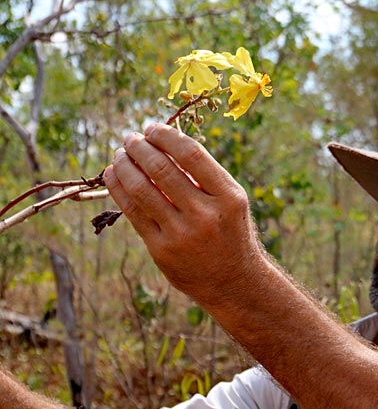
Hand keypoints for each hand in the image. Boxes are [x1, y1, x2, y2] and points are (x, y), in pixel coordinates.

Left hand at [104, 123, 263, 305]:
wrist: (233, 281)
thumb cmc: (230, 232)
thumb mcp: (231, 202)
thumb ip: (204, 175)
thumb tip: (163, 142)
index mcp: (228, 197)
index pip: (191, 154)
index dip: (166, 135)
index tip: (152, 127)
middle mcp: (205, 215)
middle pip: (162, 168)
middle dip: (139, 147)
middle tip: (130, 137)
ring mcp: (181, 234)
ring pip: (142, 189)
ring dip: (124, 165)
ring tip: (120, 154)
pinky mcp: (161, 250)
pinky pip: (133, 212)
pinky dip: (118, 189)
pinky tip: (113, 175)